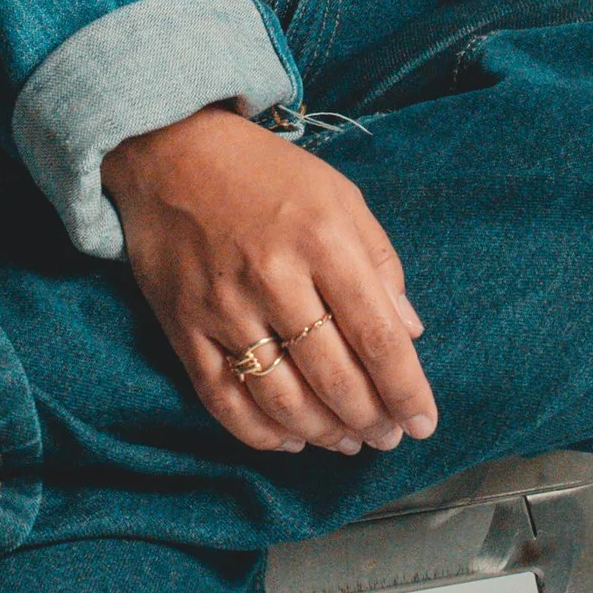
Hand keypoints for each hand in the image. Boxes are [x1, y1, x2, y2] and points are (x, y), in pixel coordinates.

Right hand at [102, 104, 439, 456]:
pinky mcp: (183, 325)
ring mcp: (223, 305)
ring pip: (281, 398)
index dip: (406, 390)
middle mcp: (274, 276)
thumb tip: (409, 332)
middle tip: (386, 436)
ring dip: (323, 433)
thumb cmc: (267, 173)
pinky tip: (290, 440)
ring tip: (347, 442)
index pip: (377, 336)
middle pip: (334, 376)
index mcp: (323, 239)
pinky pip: (223, 398)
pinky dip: (260, 433)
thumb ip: (380, 262)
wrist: (169, 150)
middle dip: (370, 420)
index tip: (423, 423)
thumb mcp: (340, 197)